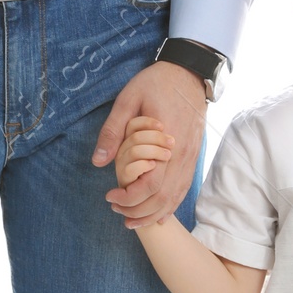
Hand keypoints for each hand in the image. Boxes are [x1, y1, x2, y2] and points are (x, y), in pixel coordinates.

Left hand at [93, 61, 204, 225]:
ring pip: (175, 197)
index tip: (110, 196)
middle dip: (139, 212)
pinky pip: (183, 188)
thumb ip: (113, 132)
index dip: (129, 197)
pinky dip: (170, 205)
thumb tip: (98, 162)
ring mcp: (191, 157)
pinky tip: (157, 215)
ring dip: (153, 213)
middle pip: (163, 197)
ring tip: (132, 220)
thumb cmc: (155, 83)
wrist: (188, 72)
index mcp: (165, 141)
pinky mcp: (193, 157)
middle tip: (116, 210)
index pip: (150, 183)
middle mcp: (182, 155)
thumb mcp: (127, 100)